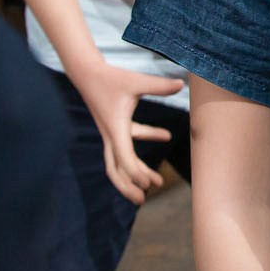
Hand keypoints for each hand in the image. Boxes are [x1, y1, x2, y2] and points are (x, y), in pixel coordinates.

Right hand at [66, 57, 184, 203]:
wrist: (87, 72)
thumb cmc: (110, 77)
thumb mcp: (136, 81)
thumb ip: (158, 86)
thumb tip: (182, 83)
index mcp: (116, 129)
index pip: (124, 159)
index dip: (136, 173)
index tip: (148, 183)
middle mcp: (111, 136)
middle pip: (115, 170)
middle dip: (127, 186)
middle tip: (143, 199)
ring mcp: (111, 133)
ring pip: (121, 161)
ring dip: (137, 172)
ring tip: (156, 183)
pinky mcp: (114, 126)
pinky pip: (129, 141)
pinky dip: (146, 140)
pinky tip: (166, 136)